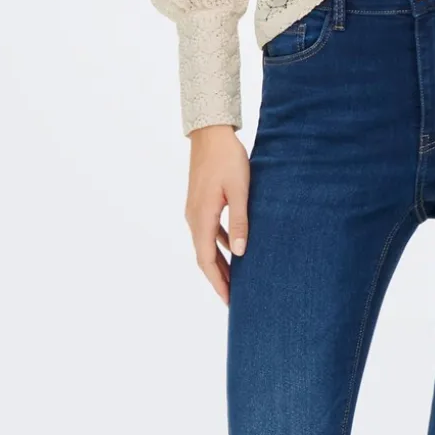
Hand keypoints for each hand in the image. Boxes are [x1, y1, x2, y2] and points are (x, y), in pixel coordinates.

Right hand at [184, 124, 249, 304]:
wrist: (210, 133)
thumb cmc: (228, 159)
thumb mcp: (239, 190)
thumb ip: (239, 221)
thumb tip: (240, 253)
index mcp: (202, 218)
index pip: (207, 260)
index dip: (218, 282)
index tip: (230, 301)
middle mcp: (194, 217)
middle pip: (204, 256)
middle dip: (219, 277)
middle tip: (235, 298)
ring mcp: (195, 209)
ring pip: (206, 243)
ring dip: (220, 261)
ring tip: (237, 277)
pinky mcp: (200, 201)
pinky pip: (208, 230)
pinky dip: (219, 243)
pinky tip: (233, 246)